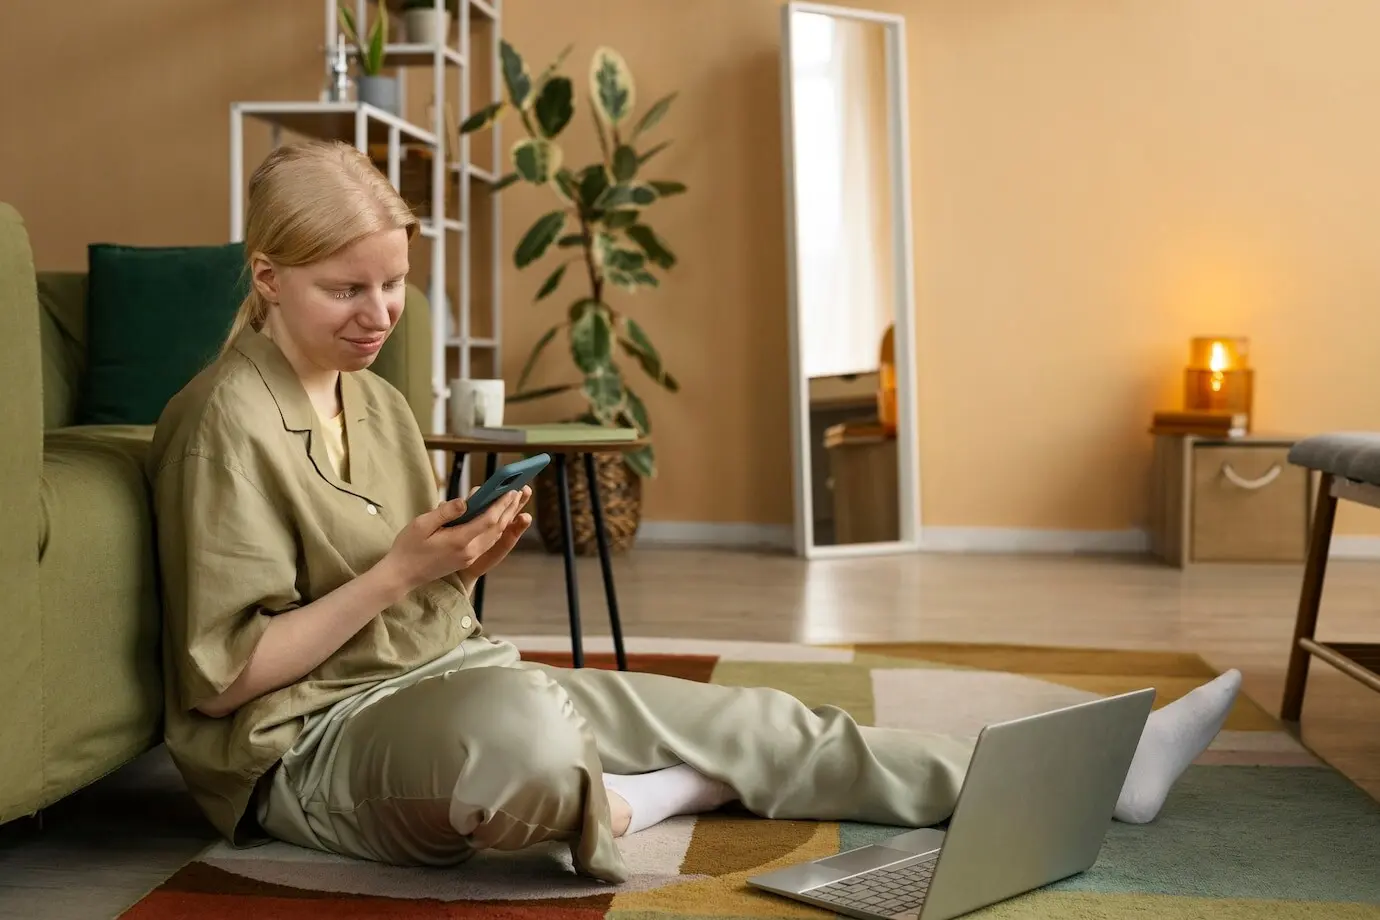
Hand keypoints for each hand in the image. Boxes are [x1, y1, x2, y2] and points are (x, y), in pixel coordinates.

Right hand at [377, 487, 529, 593]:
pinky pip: (488, 542)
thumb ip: (445, 512)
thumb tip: (465, 501)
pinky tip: (498, 518)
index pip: (488, 520)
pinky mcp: (466, 559)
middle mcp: (469, 551)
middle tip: (518, 491)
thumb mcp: (421, 524)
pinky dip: (496, 528)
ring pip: (494, 536)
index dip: (501, 505)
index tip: (510, 490)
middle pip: (496, 528)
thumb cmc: (408, 547)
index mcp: (459, 541)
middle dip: (508, 509)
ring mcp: (469, 557)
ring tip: (512, 502)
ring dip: (505, 519)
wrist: (402, 575)